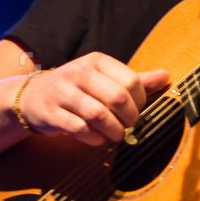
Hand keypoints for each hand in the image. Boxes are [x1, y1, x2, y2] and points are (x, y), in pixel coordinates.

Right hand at [18, 52, 169, 146]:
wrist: (33, 96)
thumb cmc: (77, 88)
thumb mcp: (104, 78)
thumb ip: (135, 79)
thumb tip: (166, 76)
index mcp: (96, 61)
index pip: (131, 81)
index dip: (140, 101)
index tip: (136, 109)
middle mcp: (79, 73)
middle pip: (118, 98)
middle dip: (130, 118)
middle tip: (129, 125)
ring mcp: (63, 93)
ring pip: (99, 115)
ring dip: (114, 131)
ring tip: (116, 135)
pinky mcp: (52, 113)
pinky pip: (81, 129)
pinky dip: (95, 139)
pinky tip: (98, 139)